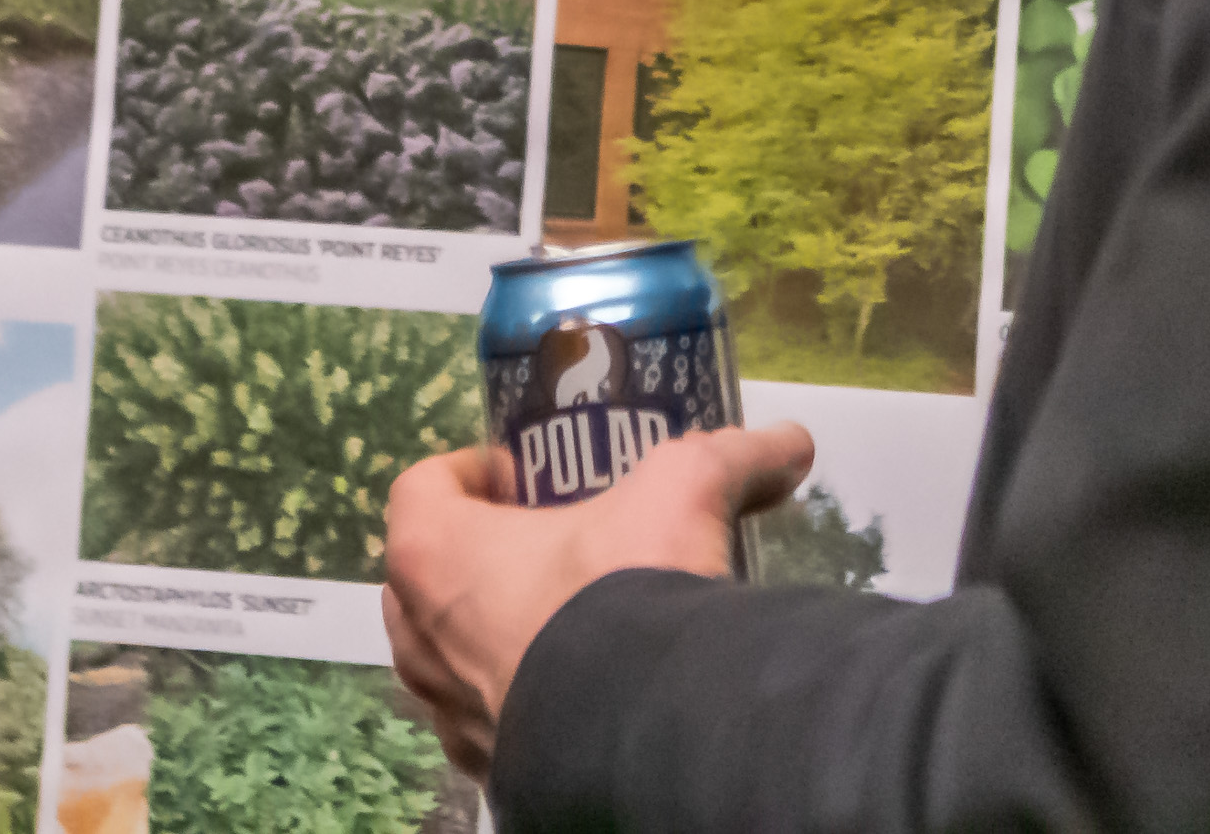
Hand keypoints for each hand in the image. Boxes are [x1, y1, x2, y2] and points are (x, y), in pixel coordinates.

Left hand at [381, 420, 815, 774]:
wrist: (648, 734)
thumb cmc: (626, 593)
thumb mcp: (685, 492)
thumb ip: (734, 456)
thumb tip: (791, 443)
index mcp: (435, 554)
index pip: (419, 488)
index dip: (467, 472)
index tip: (522, 474)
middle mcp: (421, 635)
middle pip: (421, 576)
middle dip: (476, 555)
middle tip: (545, 541)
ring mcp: (448, 711)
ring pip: (445, 656)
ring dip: (488, 630)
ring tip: (564, 615)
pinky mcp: (488, 767)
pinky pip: (484, 721)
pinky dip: (518, 698)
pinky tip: (581, 684)